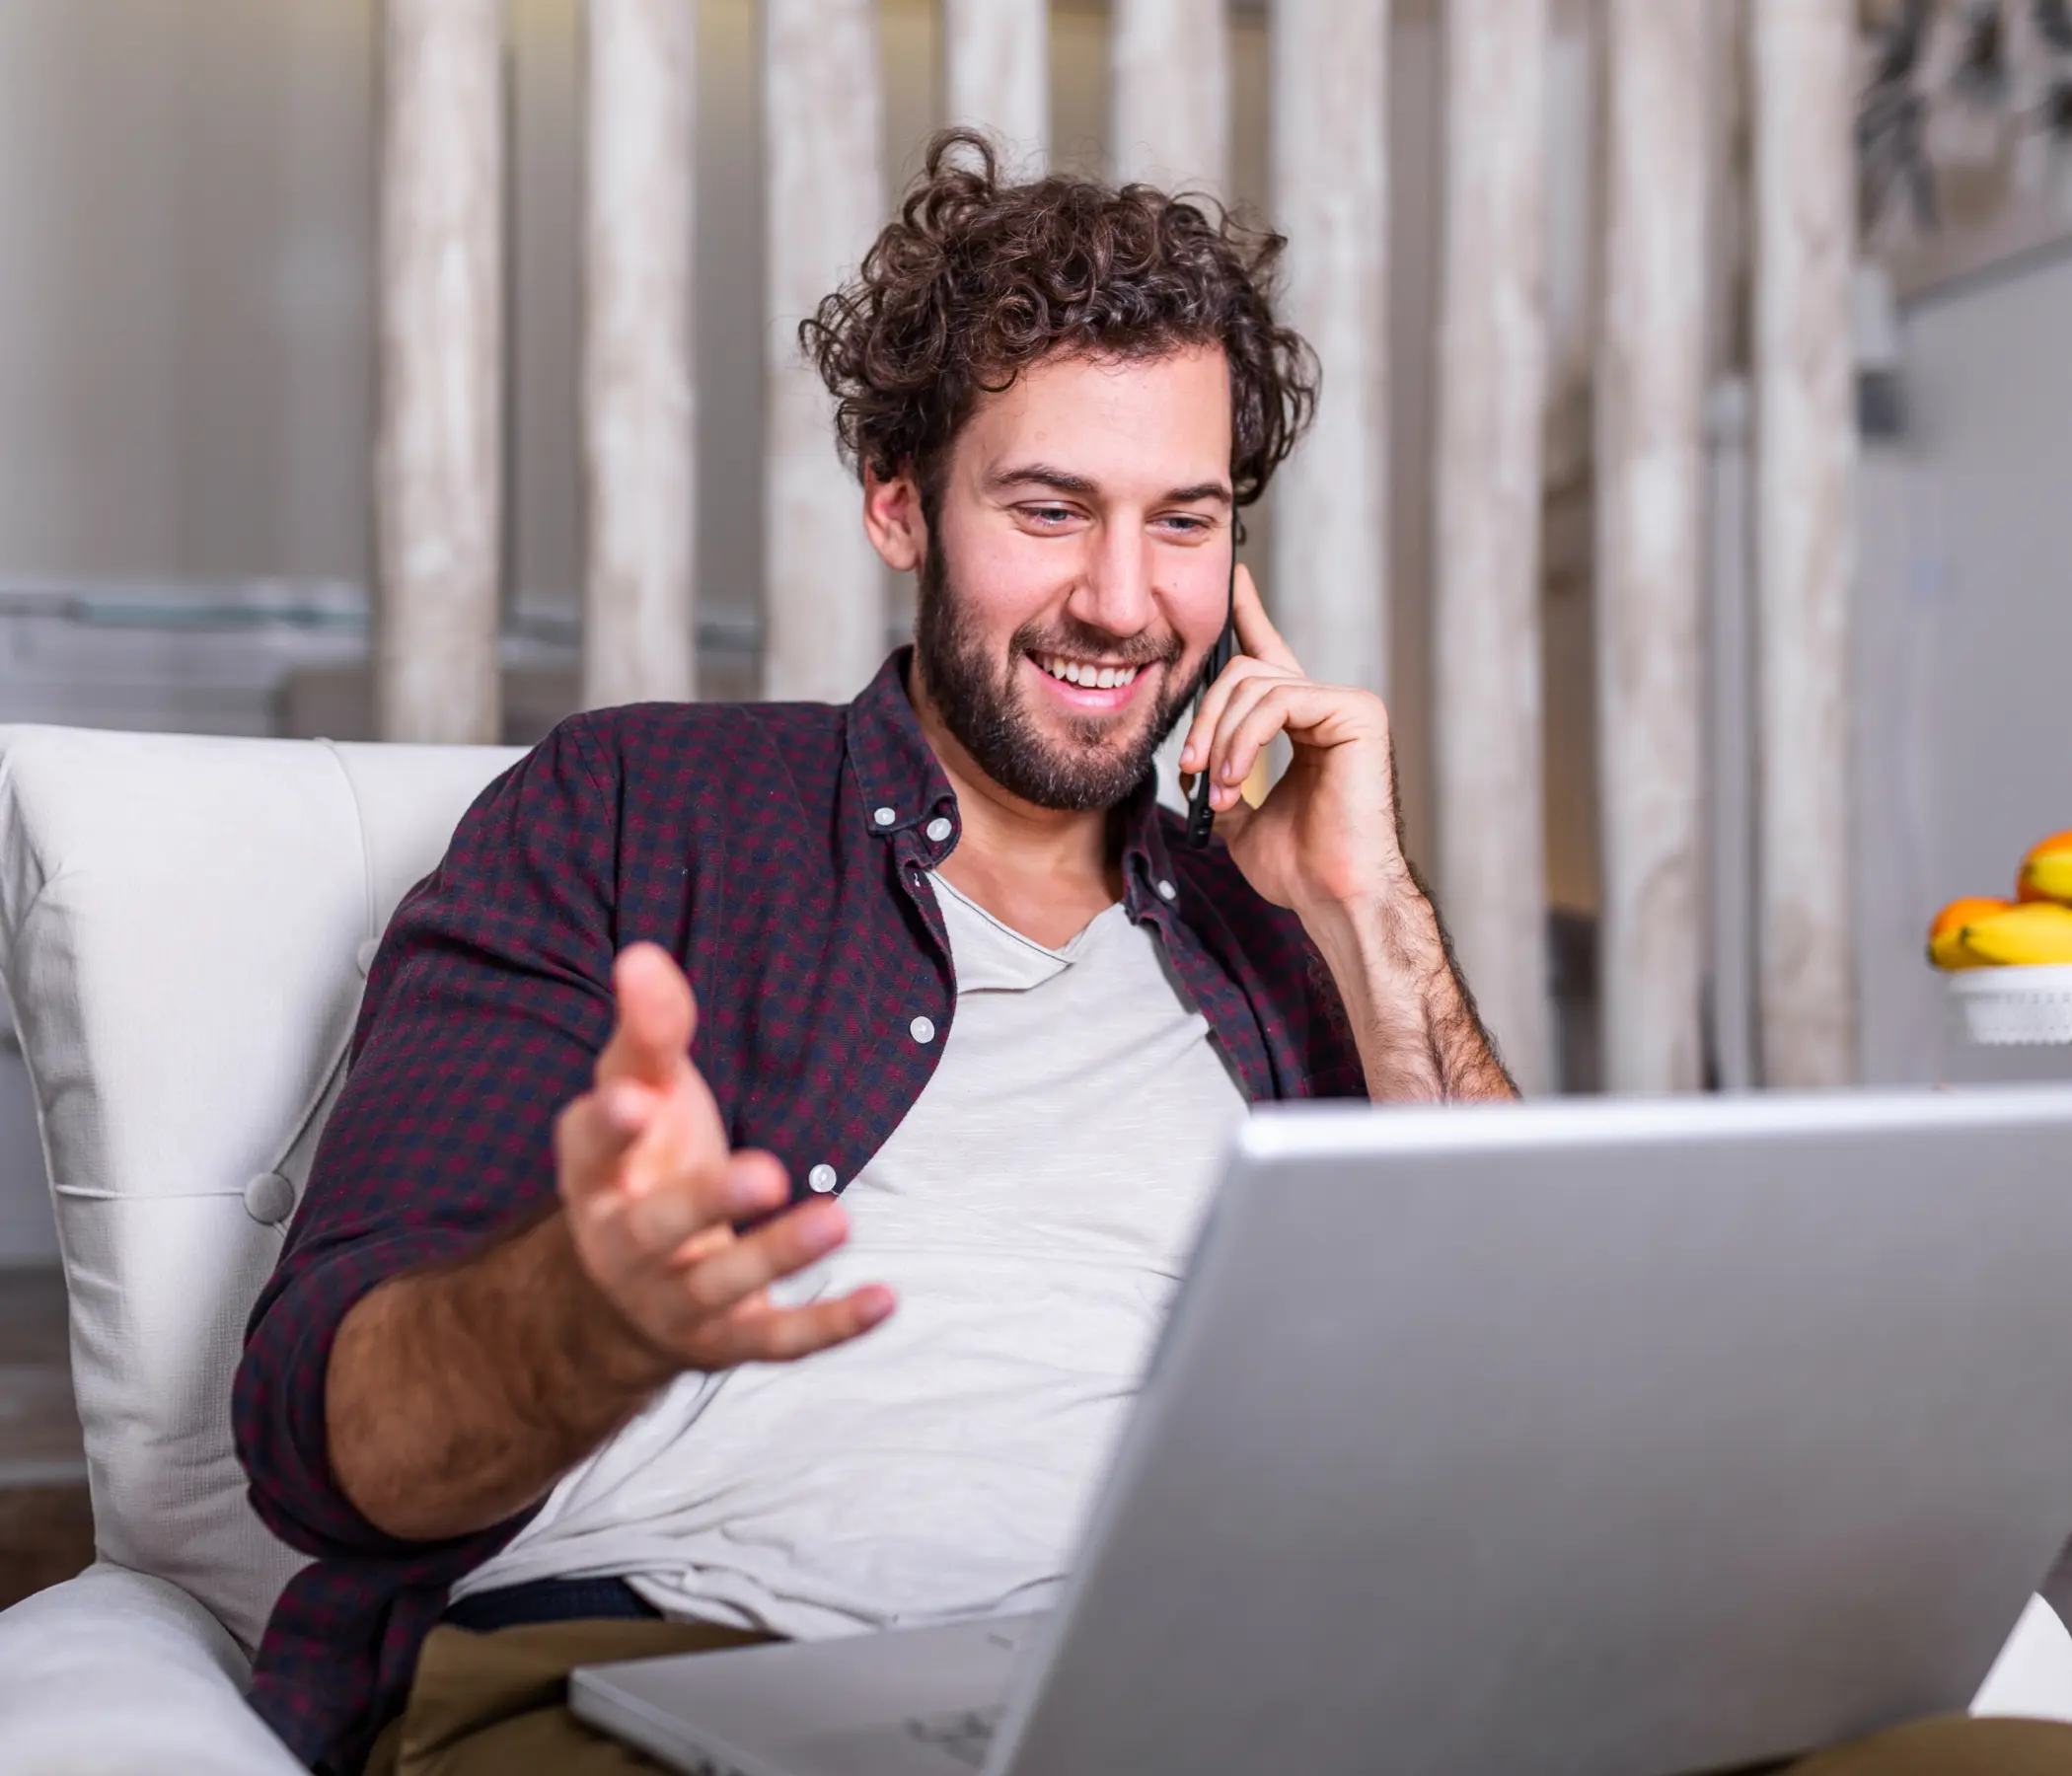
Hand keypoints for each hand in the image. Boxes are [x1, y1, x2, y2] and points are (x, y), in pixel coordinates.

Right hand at [554, 943, 894, 1376]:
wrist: (634, 1286)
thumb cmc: (646, 1160)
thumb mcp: (642, 1092)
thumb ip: (649, 1031)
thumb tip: (643, 955)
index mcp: (595, 1177)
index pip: (589, 1150)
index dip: (609, 1126)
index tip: (635, 1098)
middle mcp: (623, 1247)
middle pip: (655, 1228)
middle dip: (707, 1201)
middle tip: (768, 1171)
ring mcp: (675, 1301)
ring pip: (720, 1286)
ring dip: (778, 1256)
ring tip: (840, 1218)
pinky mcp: (729, 1341)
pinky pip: (777, 1342)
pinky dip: (830, 1326)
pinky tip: (885, 1299)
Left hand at [1178, 566, 1408, 920]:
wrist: (1333, 896)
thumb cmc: (1298, 868)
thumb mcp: (1239, 819)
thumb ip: (1220, 779)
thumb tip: (1188, 766)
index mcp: (1303, 722)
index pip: (1270, 655)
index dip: (1249, 615)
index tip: (1232, 580)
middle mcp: (1326, 705)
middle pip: (1244, 671)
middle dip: (1206, 717)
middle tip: (1192, 768)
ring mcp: (1345, 705)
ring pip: (1255, 685)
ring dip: (1222, 738)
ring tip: (1221, 787)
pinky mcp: (1356, 713)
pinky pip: (1280, 700)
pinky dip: (1246, 739)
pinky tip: (1240, 779)